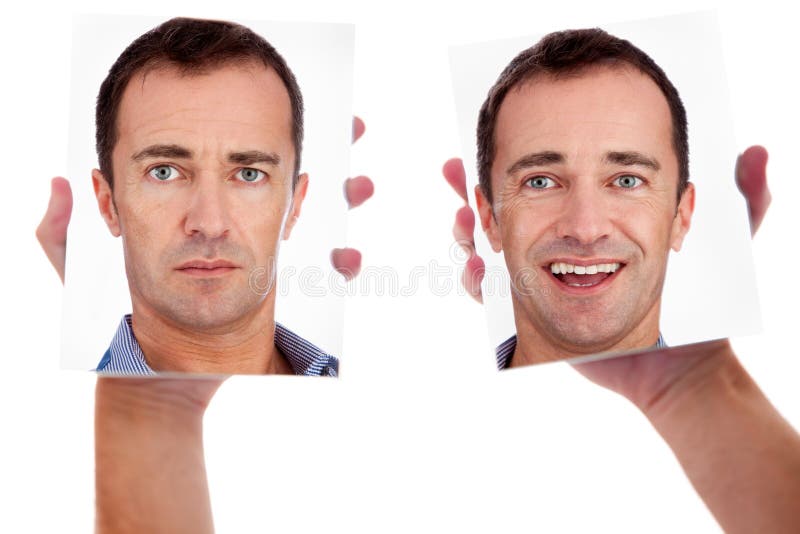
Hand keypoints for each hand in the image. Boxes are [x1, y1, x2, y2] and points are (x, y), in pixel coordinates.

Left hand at [41, 117, 373, 532]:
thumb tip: (58, 183)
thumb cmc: (138, 304)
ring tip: (362, 185)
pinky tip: (347, 256)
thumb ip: (60, 233)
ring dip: (350, 194)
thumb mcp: (85, 271)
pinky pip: (326, 269)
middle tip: (357, 129)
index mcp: (209, 197)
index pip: (240, 153)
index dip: (268, 125)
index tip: (286, 100)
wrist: (170, 359)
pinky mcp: (287, 282)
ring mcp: (271, 246)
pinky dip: (343, 260)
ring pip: (323, 213)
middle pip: (297, 171)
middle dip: (331, 147)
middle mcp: (247, 214)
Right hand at [444, 146, 770, 400]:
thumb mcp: (725, 248)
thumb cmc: (697, 311)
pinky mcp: (533, 314)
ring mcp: (544, 280)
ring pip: (491, 248)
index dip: (518, 162)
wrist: (676, 368)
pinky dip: (478, 281)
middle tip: (453, 171)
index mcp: (595, 221)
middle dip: (475, 190)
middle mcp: (562, 247)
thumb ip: (746, 202)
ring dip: (468, 231)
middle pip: (507, 209)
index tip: (492, 144)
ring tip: (462, 219)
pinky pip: (494, 298)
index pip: (550, 181)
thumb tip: (759, 152)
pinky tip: (479, 268)